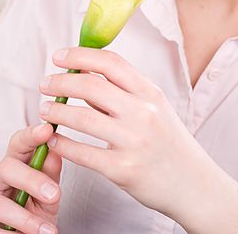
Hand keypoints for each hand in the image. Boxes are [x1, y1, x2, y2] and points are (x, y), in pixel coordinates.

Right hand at [0, 123, 60, 233]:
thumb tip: (57, 151)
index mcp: (14, 164)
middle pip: (7, 168)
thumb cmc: (33, 208)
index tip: (47, 130)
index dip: (31, 135)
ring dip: (25, 219)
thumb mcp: (47, 193)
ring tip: (47, 230)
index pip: (19, 143)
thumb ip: (51, 174)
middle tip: (54, 195)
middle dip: (32, 180)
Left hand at [39, 47, 237, 232]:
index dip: (80, 55)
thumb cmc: (169, 142)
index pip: (111, 63)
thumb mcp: (156, 108)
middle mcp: (143, 112)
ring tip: (44, 110)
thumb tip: (85, 76)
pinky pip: (82, 153)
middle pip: (91, 86)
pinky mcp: (123, 169)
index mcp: (150, 92)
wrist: (193, 183)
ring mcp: (133, 140)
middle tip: (45, 83)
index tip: (59, 56)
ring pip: (82, 117)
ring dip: (56, 111)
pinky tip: (53, 140)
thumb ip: (125, 92)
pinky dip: (62, 144)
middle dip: (61, 81)